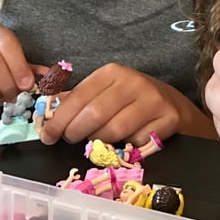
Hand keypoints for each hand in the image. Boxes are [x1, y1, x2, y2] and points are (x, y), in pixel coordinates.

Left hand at [39, 63, 195, 145]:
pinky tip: (126, 143)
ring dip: (100, 142)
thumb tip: (46, 109)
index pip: (79, 96)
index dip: (59, 119)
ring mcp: (153, 100)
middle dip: (75, 132)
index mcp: (112, 73)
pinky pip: (138, 142)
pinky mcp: (168, 118)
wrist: (173, 105)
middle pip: (95, 114)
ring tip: (97, 142)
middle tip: (70, 141)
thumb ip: (77, 100)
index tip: (47, 135)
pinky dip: (128, 147)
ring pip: (115, 130)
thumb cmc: (131, 100)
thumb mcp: (105, 92)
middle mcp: (133, 82)